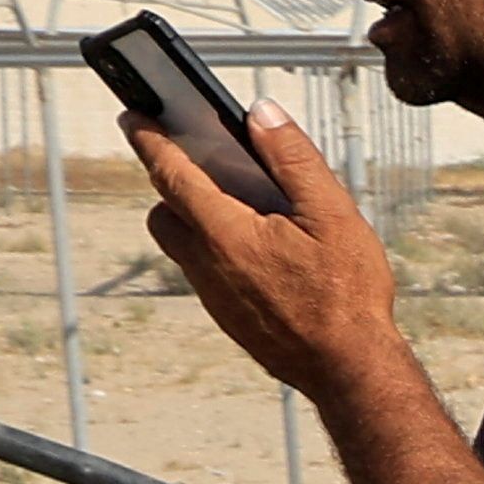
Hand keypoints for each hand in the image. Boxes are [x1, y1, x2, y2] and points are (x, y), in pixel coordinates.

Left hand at [128, 109, 403, 401]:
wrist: (349, 370)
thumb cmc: (347, 294)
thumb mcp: (333, 215)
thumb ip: (294, 159)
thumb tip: (261, 113)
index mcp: (226, 232)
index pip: (171, 173)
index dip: (150, 140)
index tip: (134, 117)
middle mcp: (206, 264)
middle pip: (164, 212)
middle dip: (170, 183)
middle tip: (195, 164)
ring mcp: (214, 296)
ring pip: (183, 246)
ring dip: (195, 221)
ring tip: (240, 212)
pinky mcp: (227, 319)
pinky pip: (206, 275)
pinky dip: (218, 253)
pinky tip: (263, 258)